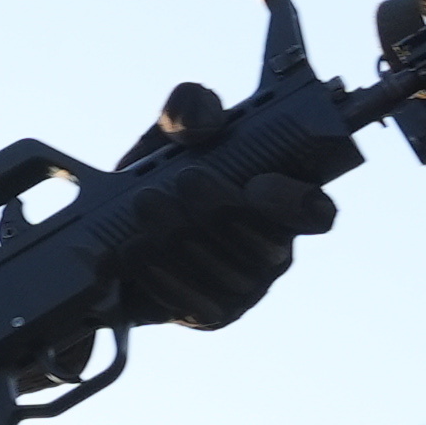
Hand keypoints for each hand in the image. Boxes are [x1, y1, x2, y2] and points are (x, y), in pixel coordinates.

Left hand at [107, 85, 336, 330]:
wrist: (108, 230)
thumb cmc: (159, 174)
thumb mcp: (169, 133)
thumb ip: (190, 109)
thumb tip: (201, 123)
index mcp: (281, 202)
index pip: (317, 212)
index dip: (295, 201)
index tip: (259, 181)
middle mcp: (273, 250)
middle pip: (267, 247)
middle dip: (223, 209)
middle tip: (184, 177)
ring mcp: (244, 288)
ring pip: (228, 274)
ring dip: (182, 236)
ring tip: (143, 203)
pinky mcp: (209, 314)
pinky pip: (194, 303)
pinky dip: (159, 273)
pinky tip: (131, 247)